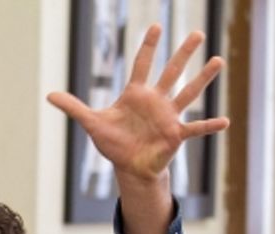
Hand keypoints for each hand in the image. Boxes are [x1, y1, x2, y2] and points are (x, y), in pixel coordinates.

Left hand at [47, 24, 228, 183]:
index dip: (148, 46)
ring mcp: (168, 116)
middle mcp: (156, 101)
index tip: (156, 26)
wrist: (128, 166)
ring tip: (218, 60)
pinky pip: (195, 128)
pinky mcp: (176, 135)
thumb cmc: (114, 142)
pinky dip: (209, 125)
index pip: (142, 64)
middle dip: (183, 53)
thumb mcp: (92, 123)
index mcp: (136, 94)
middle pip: (171, 72)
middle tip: (197, 33)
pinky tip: (225, 121)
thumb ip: (73, 107)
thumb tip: (49, 95)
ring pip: (188, 93)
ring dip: (203, 78)